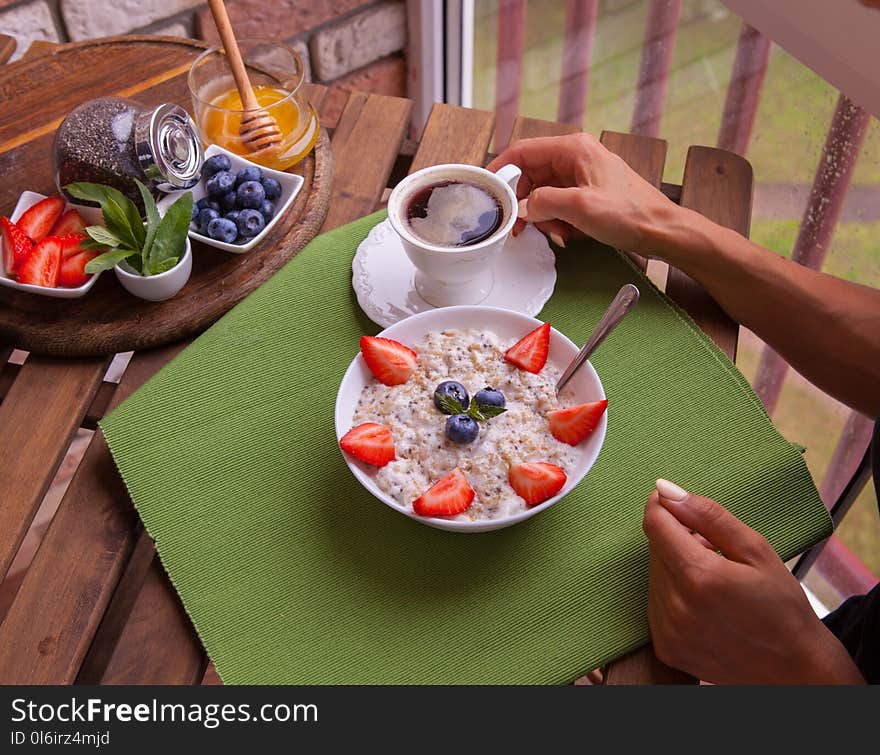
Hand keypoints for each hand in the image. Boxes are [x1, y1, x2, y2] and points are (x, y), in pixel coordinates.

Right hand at [486, 133, 679, 254]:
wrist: (661, 230)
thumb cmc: (631, 214)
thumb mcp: (580, 208)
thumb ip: (543, 202)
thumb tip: (523, 207)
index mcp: (573, 149)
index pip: (523, 151)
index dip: (500, 169)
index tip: (486, 188)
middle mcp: (576, 157)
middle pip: (531, 176)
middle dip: (527, 203)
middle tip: (524, 227)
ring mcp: (582, 175)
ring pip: (544, 193)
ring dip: (545, 216)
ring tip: (560, 233)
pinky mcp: (588, 192)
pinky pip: (559, 204)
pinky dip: (559, 221)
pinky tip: (571, 234)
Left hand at [641, 478, 863, 683]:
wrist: (795, 672)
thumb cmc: (782, 608)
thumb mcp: (755, 550)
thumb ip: (708, 516)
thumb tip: (667, 490)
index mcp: (700, 577)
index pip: (655, 525)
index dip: (661, 506)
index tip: (671, 499)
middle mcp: (676, 606)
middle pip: (655, 549)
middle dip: (677, 538)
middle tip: (713, 548)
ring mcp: (668, 631)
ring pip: (654, 575)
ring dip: (675, 566)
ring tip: (715, 578)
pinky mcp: (666, 647)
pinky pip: (656, 603)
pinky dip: (674, 594)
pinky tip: (705, 602)